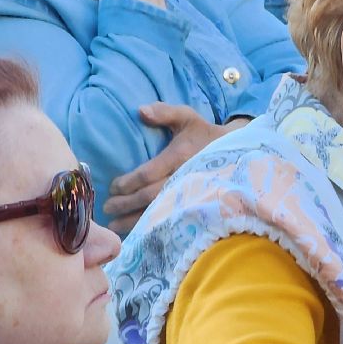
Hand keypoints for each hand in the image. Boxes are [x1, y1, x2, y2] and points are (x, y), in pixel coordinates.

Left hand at [104, 106, 245, 232]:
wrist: (235, 152)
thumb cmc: (202, 134)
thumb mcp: (187, 118)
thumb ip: (164, 112)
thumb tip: (141, 111)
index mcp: (180, 157)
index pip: (148, 174)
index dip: (127, 183)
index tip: (113, 186)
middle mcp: (185, 178)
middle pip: (150, 197)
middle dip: (126, 204)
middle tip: (107, 207)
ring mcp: (191, 195)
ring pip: (159, 212)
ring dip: (135, 220)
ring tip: (114, 225)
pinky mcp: (195, 205)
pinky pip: (170, 219)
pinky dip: (152, 227)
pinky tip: (137, 232)